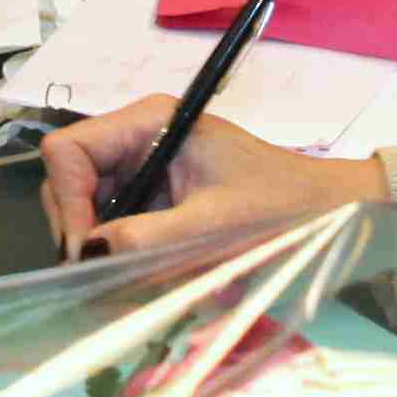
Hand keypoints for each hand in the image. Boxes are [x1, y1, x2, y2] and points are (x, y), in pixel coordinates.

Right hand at [37, 100, 380, 264]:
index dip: (66, 199)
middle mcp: (139, 136)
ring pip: (89, 203)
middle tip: (103, 271)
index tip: (88, 250)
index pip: (68, 150)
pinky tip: (140, 269)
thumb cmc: (279, 206)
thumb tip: (87, 255)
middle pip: (70, 177)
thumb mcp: (212, 225)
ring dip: (98, 241)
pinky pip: (116, 219)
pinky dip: (118, 247)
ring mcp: (145, 164)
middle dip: (79, 226)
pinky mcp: (156, 192)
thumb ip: (147, 238)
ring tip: (124, 275)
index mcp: (150, 121)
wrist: (329, 209)